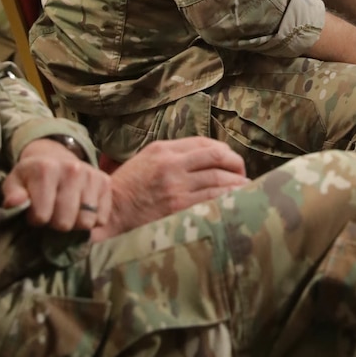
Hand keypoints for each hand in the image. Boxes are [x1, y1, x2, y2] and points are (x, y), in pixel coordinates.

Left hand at [2, 138, 111, 231]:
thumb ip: (12, 194)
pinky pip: (101, 218)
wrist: (57, 158)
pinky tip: (81, 211)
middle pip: (65, 222)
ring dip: (74, 224)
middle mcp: (72, 169)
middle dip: (56, 225)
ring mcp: (92, 175)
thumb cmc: (33, 177)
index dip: (36, 221)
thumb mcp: (15, 182)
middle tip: (52, 215)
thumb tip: (14, 203)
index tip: (35, 214)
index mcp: (46, 169)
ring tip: (66, 214)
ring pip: (85, 222)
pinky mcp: (105, 182)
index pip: (42, 215)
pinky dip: (92, 221)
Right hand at [94, 137, 248, 239]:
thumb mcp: (144, 160)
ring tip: (246, 187)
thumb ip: (171, 155)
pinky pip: (213, 199)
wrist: (109, 214)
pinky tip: (237, 200)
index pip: (203, 142)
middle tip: (242, 172)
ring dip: (237, 183)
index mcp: (163, 149)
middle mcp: (172, 164)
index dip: (223, 150)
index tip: (230, 160)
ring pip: (219, 178)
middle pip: (217, 157)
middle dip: (236, 164)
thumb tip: (203, 156)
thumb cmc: (125, 189)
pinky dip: (229, 198)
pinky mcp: (178, 207)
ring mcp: (176, 186)